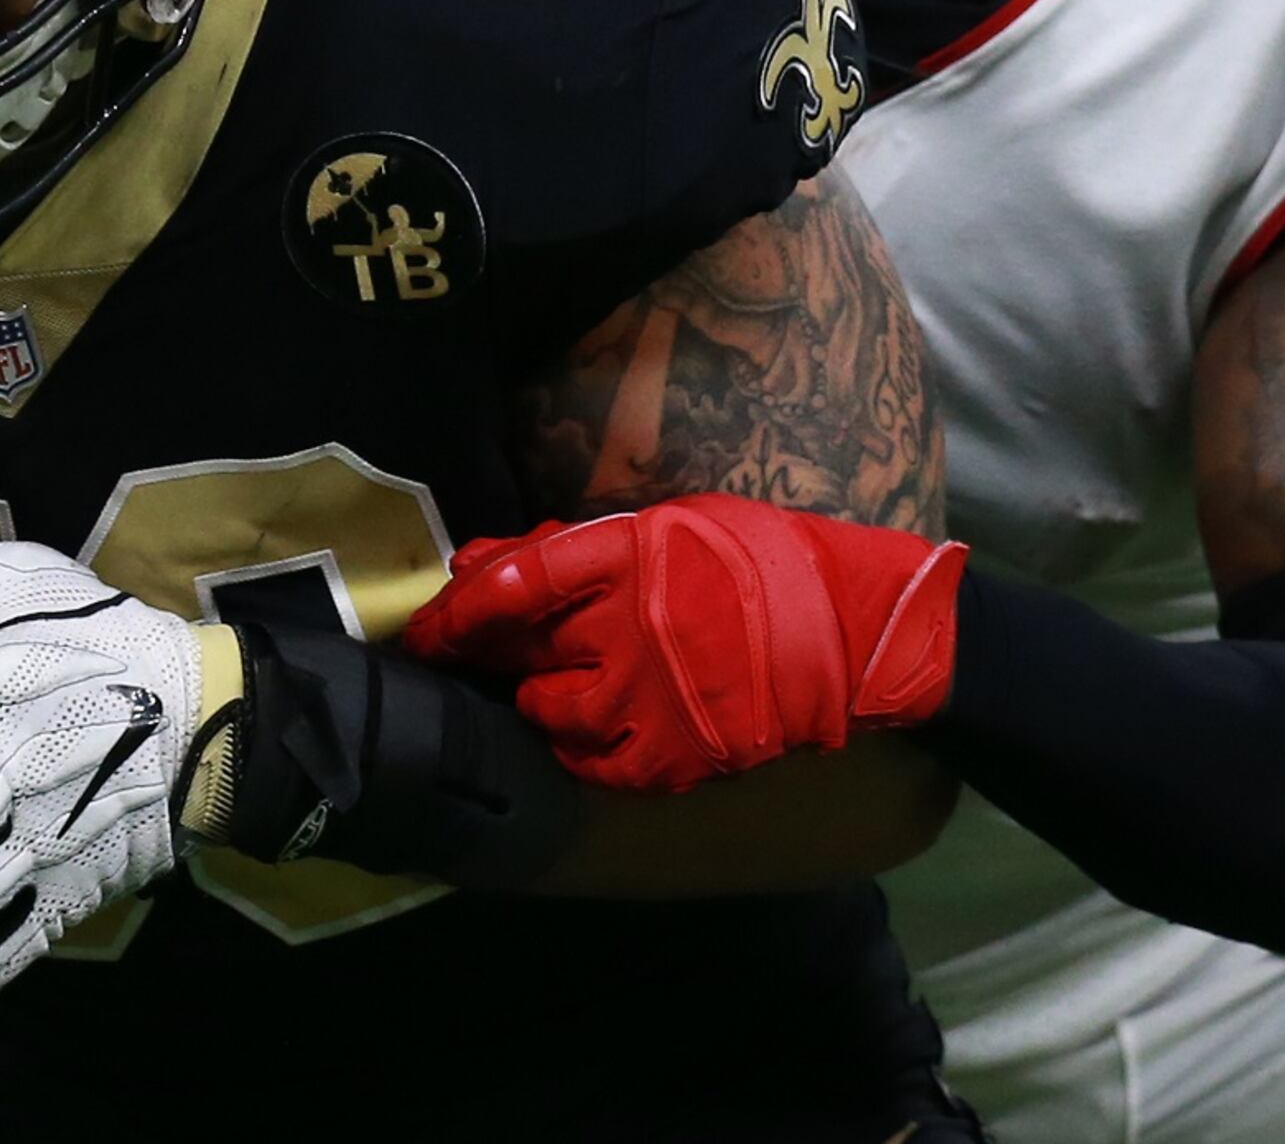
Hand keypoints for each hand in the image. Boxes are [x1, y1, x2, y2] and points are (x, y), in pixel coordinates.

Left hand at [402, 494, 966, 792]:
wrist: (856, 634)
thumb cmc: (765, 561)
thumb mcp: (673, 523)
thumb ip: (581, 546)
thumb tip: (489, 563)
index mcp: (630, 553)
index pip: (514, 581)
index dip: (457, 606)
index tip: (428, 625)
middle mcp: (627, 626)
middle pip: (519, 647)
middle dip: (489, 653)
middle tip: (477, 656)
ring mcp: (647, 697)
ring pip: (547, 710)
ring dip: (544, 697)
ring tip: (569, 684)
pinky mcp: (671, 756)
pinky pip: (592, 762)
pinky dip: (587, 746)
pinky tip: (604, 727)